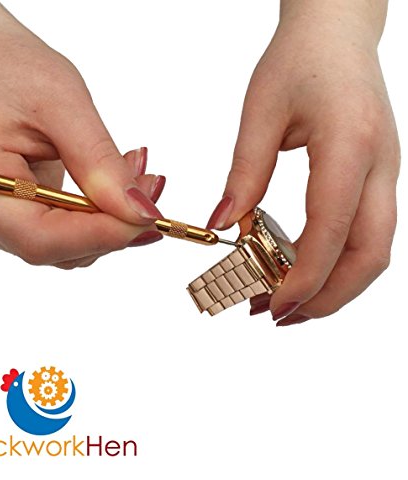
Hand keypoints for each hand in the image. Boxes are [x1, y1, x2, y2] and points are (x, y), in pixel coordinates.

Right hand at [0, 31, 165, 268]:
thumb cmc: (15, 72)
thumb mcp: (65, 105)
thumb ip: (99, 164)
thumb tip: (141, 214)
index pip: (39, 238)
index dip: (100, 235)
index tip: (149, 215)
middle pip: (56, 249)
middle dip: (113, 225)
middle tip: (152, 186)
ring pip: (66, 247)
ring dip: (110, 220)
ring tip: (134, 174)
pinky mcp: (14, 218)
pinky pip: (64, 233)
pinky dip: (97, 215)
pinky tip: (113, 183)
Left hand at [208, 13, 399, 323]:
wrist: (337, 32)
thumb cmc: (300, 60)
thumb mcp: (260, 113)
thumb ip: (244, 174)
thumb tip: (225, 226)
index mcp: (350, 146)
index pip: (331, 231)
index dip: (304, 279)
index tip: (272, 307)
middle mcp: (379, 167)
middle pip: (369, 256)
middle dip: (328, 298)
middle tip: (281, 316)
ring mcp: (385, 174)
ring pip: (374, 251)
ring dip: (335, 286)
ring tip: (290, 302)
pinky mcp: (376, 179)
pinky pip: (366, 233)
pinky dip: (338, 262)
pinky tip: (303, 269)